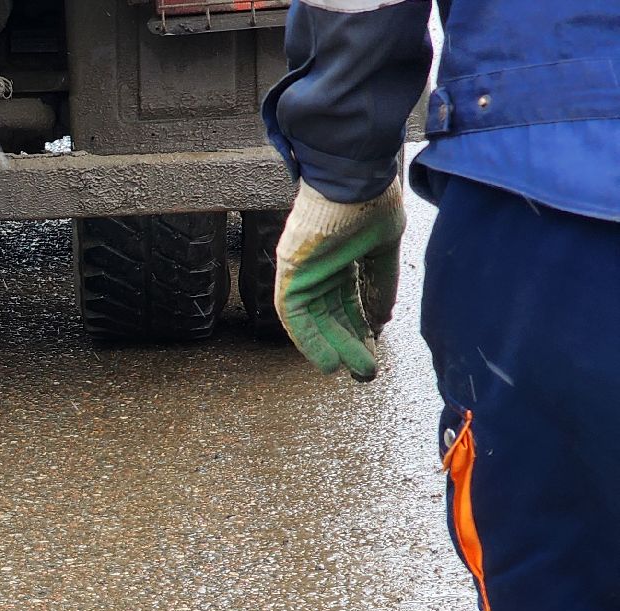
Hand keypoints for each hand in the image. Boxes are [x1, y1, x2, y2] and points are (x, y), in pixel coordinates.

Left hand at [274, 179, 406, 381]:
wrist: (354, 178)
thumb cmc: (370, 200)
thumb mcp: (383, 248)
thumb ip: (381, 283)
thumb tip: (382, 318)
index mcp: (341, 258)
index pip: (348, 301)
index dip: (361, 326)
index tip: (375, 348)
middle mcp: (320, 268)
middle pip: (333, 315)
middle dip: (350, 343)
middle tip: (366, 369)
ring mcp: (303, 271)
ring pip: (316, 320)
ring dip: (335, 347)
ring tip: (354, 370)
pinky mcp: (290, 273)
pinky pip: (294, 315)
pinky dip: (309, 340)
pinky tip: (327, 362)